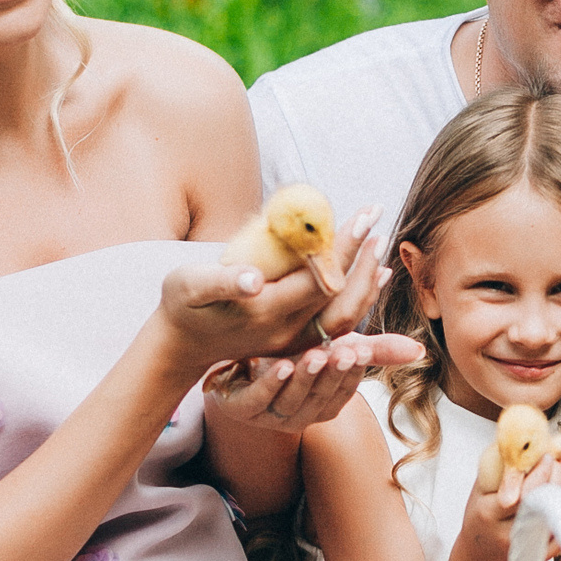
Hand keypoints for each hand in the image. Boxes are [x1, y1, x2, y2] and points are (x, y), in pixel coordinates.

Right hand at [159, 207, 391, 370]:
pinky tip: (372, 276)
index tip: (361, 217)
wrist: (181, 344)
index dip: (343, 248)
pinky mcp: (295, 342)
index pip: (318, 279)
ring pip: (345, 314)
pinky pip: (338, 322)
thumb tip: (252, 277)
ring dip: (367, 279)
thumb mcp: (189, 287)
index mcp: (264, 313)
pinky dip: (359, 298)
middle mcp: (286, 331)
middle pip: (339, 295)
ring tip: (379, 245)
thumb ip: (221, 281)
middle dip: (362, 256)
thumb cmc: (182, 304)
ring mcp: (293, 341)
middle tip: (375, 215)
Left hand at [203, 331, 424, 435]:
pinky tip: (281, 364)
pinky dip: (271, 383)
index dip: (353, 371)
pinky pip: (259, 399)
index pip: (345, 390)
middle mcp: (302, 416)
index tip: (361, 349)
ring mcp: (271, 416)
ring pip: (293, 400)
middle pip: (322, 397)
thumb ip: (375, 351)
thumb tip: (420, 349)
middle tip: (345, 350)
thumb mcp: (335, 350)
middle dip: (334, 374)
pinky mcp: (242, 409)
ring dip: (305, 378)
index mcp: (327, 406)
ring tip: (315, 355)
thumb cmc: (294, 357)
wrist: (238, 365)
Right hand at [454, 449, 560, 560]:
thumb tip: (532, 442)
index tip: (548, 457)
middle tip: (560, 461)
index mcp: (489, 515)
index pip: (521, 496)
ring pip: (559, 518)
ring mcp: (527, 547)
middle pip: (543, 507)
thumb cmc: (481, 513)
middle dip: (557, 479)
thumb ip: (504, 469)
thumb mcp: (482, 489)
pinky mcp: (544, 553)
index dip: (540, 475)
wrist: (480, 554)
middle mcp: (508, 535)